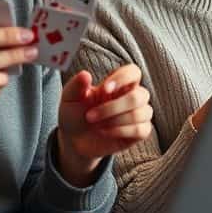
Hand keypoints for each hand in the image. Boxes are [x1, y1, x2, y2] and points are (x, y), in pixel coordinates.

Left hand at [58, 64, 152, 182]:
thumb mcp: (70, 98)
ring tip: (98, 126)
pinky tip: (106, 132)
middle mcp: (132, 97)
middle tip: (90, 116)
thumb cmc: (75, 115)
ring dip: (116, 120)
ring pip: (141, 113)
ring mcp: (138, 115)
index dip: (123, 78)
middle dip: (114, 107)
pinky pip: (142, 129)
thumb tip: (85, 75)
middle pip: (140, 95)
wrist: (74, 140)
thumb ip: (76, 85)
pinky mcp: (139, 132)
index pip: (133, 72)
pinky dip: (122, 131)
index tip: (105, 89)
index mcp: (119, 84)